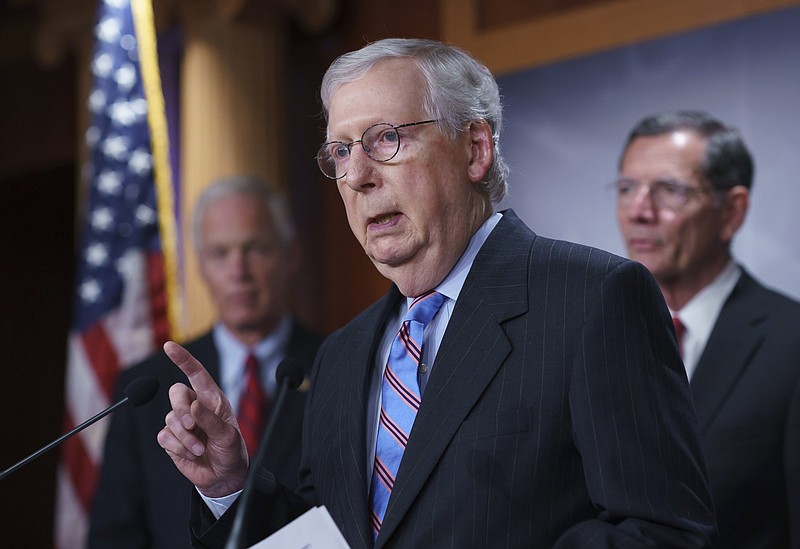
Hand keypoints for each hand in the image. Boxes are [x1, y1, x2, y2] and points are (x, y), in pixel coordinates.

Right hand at [157, 341, 248, 497]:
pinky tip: (191, 454)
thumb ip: (210, 420)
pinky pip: (164, 436)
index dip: (183, 359)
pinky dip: (178, 447)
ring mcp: (181, 422)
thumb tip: (192, 406)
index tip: (169, 346)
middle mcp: (195, 406)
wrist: (223, 477)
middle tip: (194, 427)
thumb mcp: (227, 436)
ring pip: (170, 418)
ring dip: (186, 437)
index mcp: (212, 399)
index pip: (196, 373)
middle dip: (182, 409)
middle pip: (176, 393)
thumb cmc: (230, 451)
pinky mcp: (171, 439)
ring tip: (201, 448)